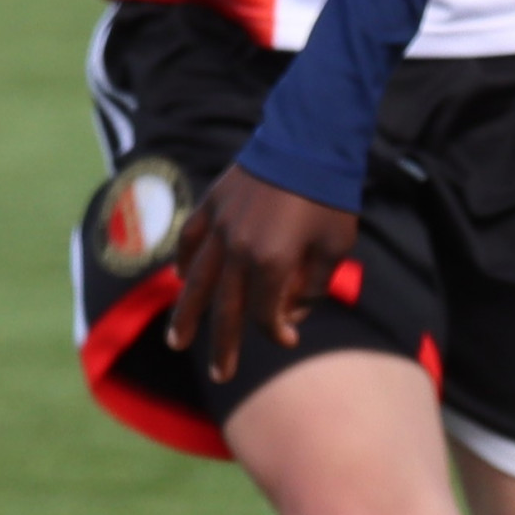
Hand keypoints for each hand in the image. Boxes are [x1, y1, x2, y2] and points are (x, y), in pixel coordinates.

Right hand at [165, 163, 360, 379]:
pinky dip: (183, 261)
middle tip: (223, 375)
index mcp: (272, 263)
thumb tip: (293, 308)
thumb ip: (314, 284)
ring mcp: (221, 225)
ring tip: (178, 341)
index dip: (279, 331)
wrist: (312, 138)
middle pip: (226, 308)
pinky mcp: (214, 203)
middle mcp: (239, 249)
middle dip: (225, 345)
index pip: (267, 313)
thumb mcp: (336, 245)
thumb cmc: (331, 196)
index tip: (291, 339)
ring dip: (187, 313)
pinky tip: (178, 279)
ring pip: (197, 279)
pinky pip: (191, 239)